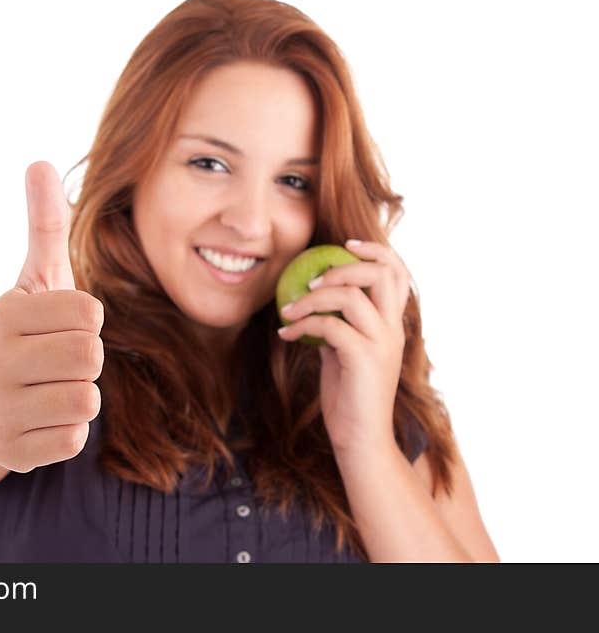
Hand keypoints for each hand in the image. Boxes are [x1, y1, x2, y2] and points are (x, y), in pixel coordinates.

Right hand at [0, 161, 104, 472]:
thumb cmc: (23, 332)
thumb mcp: (37, 278)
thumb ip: (45, 224)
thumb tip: (40, 162)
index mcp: (1, 316)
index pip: (90, 313)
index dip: (85, 320)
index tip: (56, 325)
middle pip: (90, 357)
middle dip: (84, 357)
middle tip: (55, 359)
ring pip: (86, 400)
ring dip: (78, 393)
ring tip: (47, 387)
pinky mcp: (8, 452)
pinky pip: (74, 439)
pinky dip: (66, 430)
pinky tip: (40, 418)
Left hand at [277, 239, 411, 454]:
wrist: (360, 438)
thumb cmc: (349, 396)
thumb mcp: (345, 352)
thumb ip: (340, 324)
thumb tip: (316, 301)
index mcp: (393, 324)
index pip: (398, 272)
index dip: (375, 250)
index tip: (343, 245)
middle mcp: (393, 329)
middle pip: (381, 273)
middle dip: (342, 267)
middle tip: (311, 279)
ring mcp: (382, 343)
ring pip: (351, 296)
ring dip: (312, 297)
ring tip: (289, 310)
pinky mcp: (364, 359)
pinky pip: (330, 326)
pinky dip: (303, 325)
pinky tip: (286, 334)